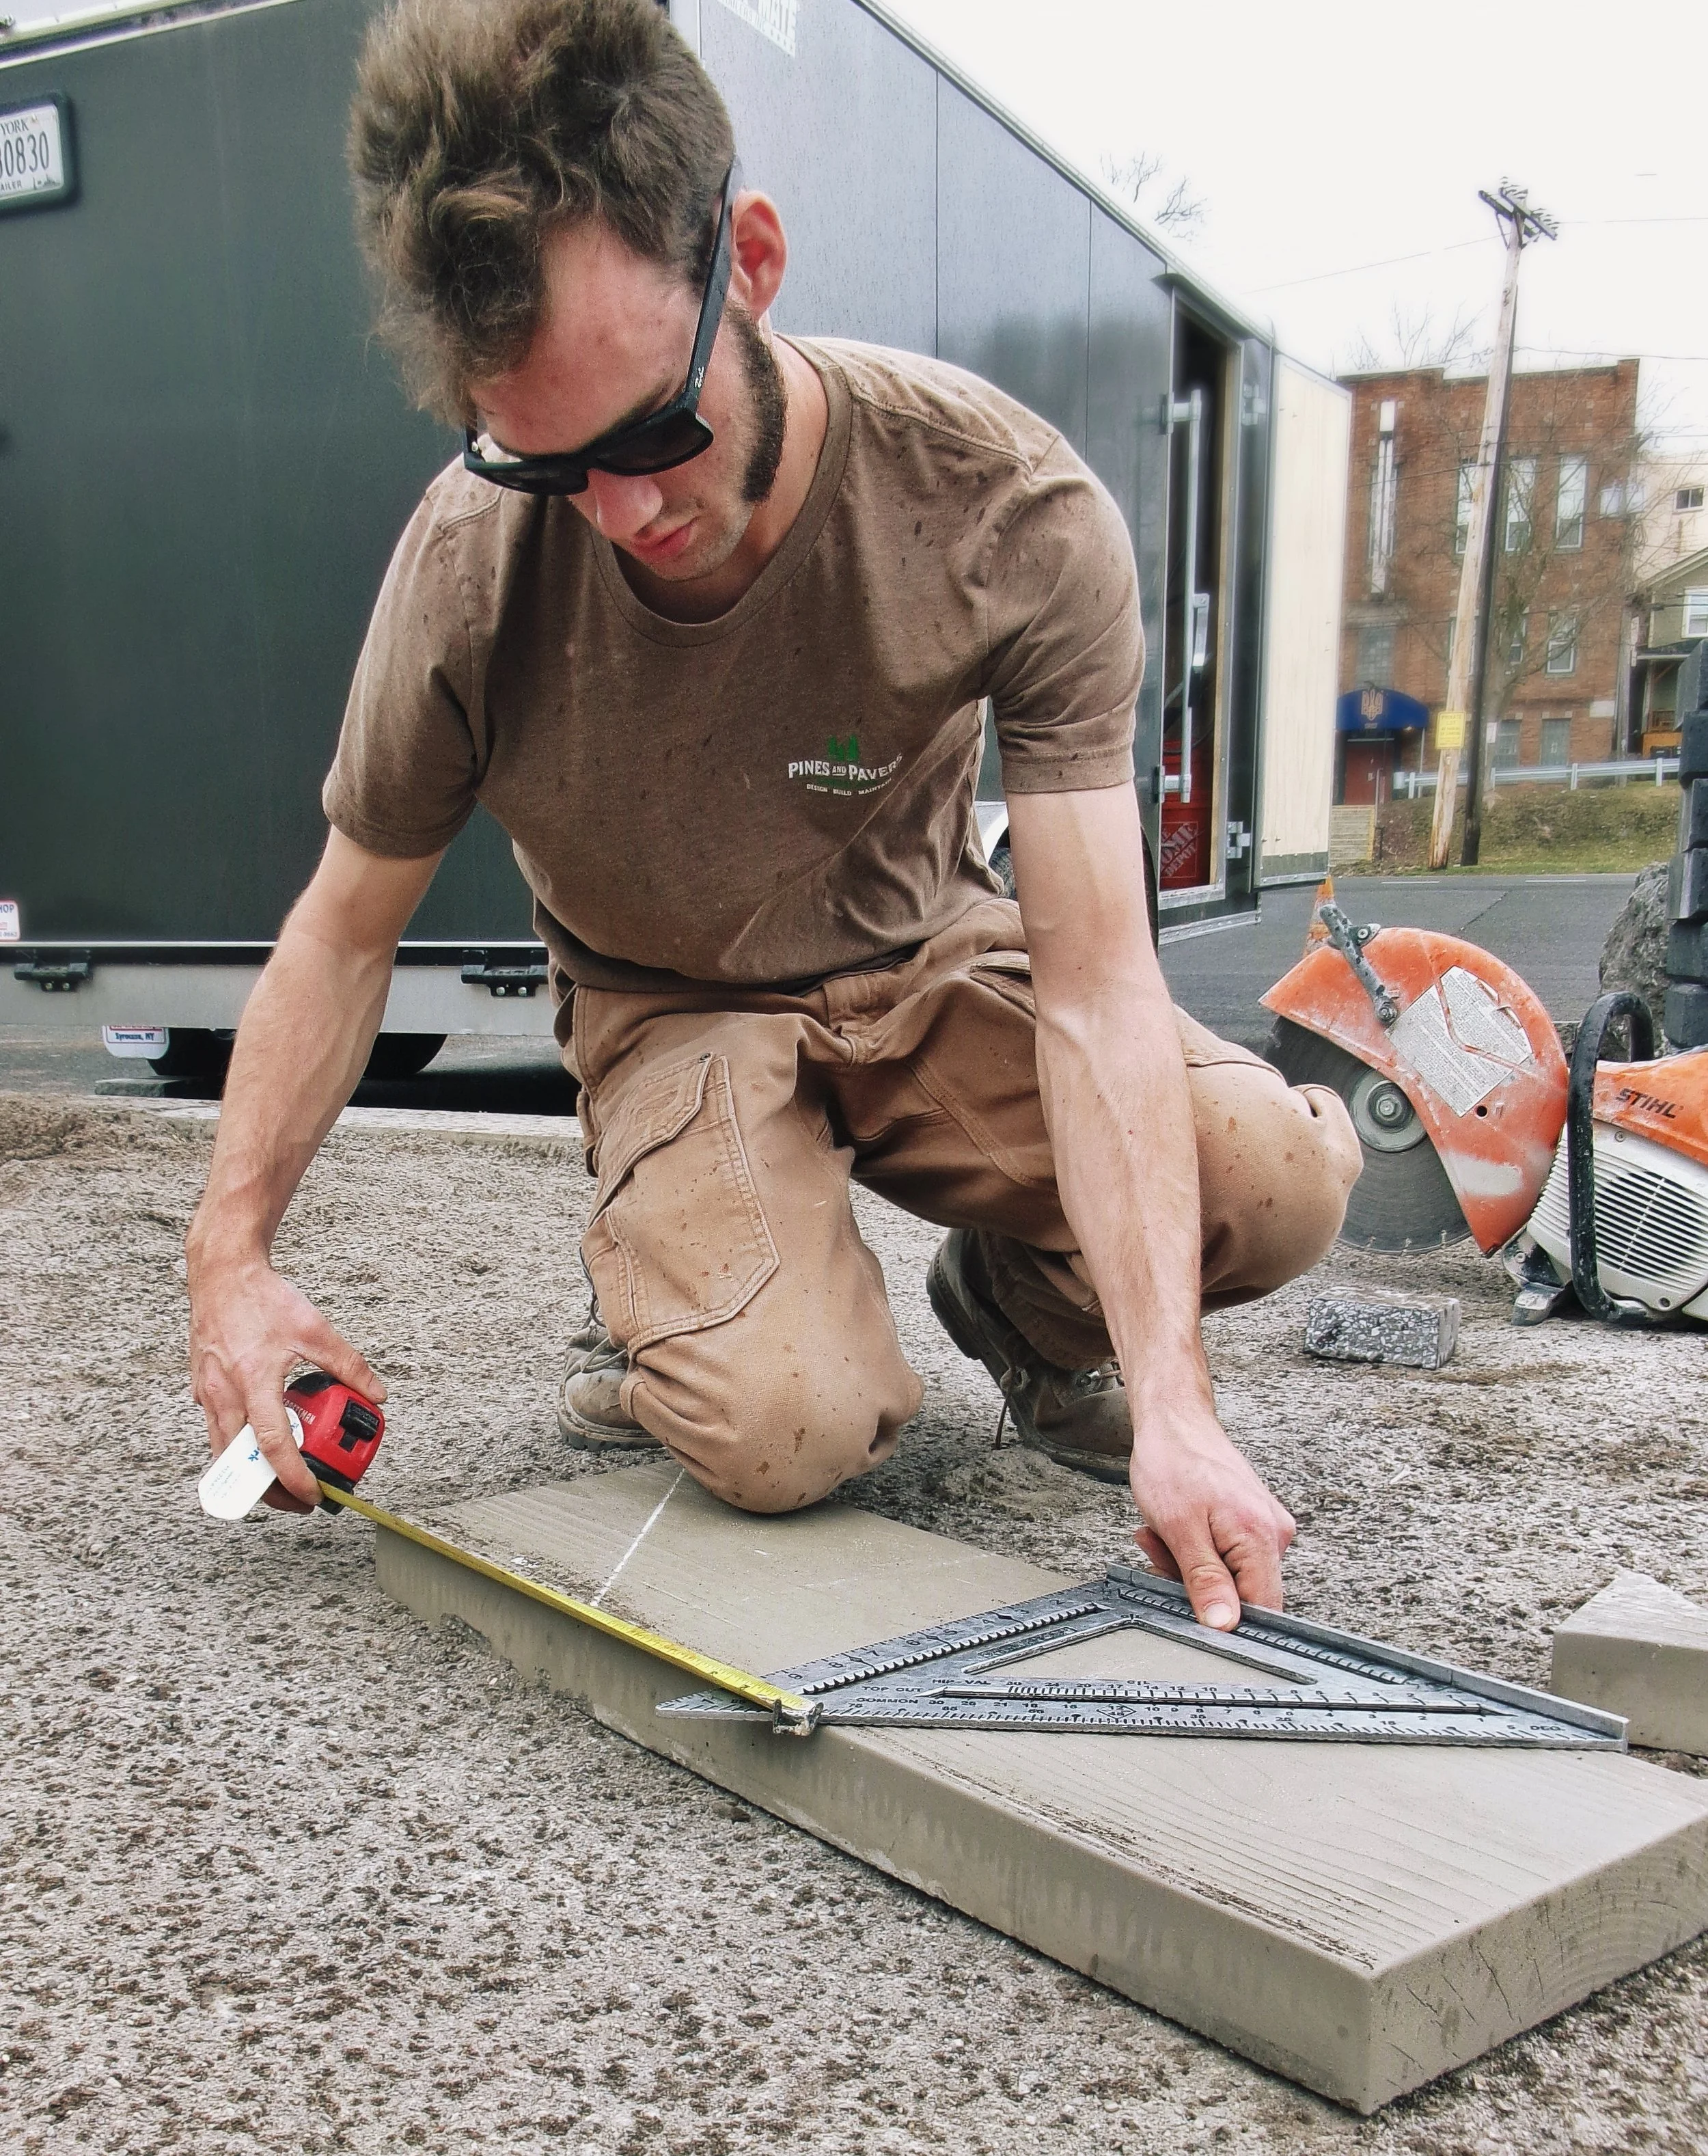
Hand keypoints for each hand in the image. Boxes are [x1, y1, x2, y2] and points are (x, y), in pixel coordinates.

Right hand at [188, 1250, 384, 1514]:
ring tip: (281, 1478)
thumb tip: (376, 1393)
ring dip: (251, 1471)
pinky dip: (238, 1443)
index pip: (273, 1445)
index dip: (293, 1478)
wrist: (220, 1273)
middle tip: (297, 1500)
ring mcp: (207, 1393)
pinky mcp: (201, 1389)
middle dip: (268, 1490)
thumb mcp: (315, 1330)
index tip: (312, 1496)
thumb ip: (348, 1365)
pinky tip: (261, 1437)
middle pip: (241, 1463)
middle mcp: (224, 1392)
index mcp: (254, 1380)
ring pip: (224, 1450)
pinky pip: (217, 1428)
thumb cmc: (261, 1297)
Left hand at [1128, 1396, 1294, 1628]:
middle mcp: (1275, 1533)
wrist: (1173, 1420)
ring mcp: (1266, 1527)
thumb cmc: (1173, 1462)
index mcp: (1262, 1536)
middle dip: (1197, 1584)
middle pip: (1244, 1594)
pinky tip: (1175, 1532)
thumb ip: (1205, 1580)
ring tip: (1163, 1535)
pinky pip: (1228, 1556)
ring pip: (1231, 1576)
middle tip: (1162, 1553)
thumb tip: (1223, 1624)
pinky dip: (1198, 1551)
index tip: (1190, 1604)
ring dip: (1191, 1566)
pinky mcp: (1253, 1523)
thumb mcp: (1178, 1529)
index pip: (1262, 1609)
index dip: (1224, 1618)